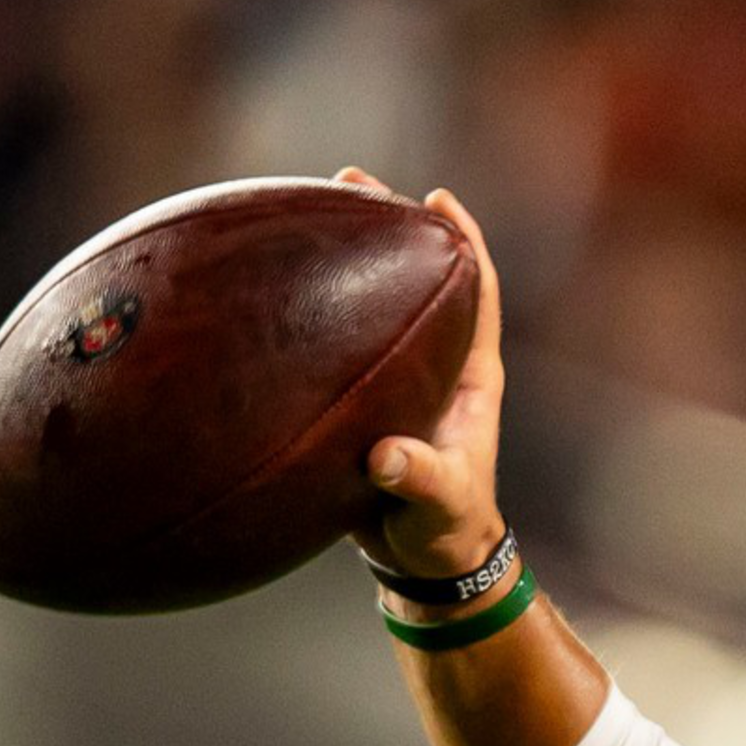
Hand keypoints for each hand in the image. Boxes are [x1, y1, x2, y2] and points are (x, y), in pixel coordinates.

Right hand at [334, 169, 506, 578]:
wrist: (422, 565)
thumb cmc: (444, 532)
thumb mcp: (437, 504)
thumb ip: (419, 478)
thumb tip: (386, 454)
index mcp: (470, 376)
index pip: (477, 291)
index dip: (462, 241)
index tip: (437, 200)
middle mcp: (437, 365)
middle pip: (419, 277)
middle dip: (389, 225)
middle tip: (351, 181)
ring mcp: (399, 378)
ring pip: (376, 302)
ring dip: (348, 257)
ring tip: (307, 209)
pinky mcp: (364, 400)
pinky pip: (338, 340)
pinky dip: (311, 311)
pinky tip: (268, 290)